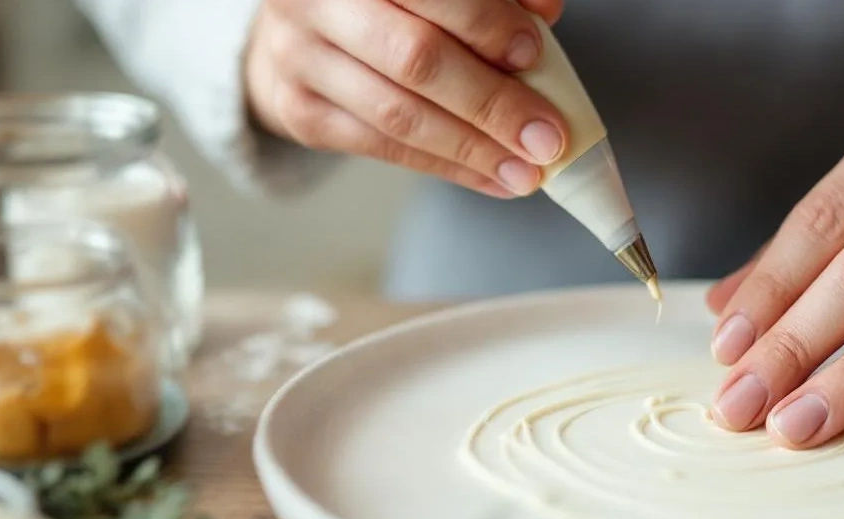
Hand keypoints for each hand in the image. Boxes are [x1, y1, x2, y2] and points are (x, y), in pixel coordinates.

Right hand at [244, 0, 566, 198]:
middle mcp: (315, 1)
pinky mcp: (300, 111)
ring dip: (473, 149)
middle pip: (415, 58)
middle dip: (491, 103)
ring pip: (398, 114)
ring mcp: (299, 57)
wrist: (299, 23)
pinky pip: (383, 147)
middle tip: (545, 136)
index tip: (532, 54)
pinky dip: (447, 166)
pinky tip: (492, 176)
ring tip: (526, 169)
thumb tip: (544, 10)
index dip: (483, 22)